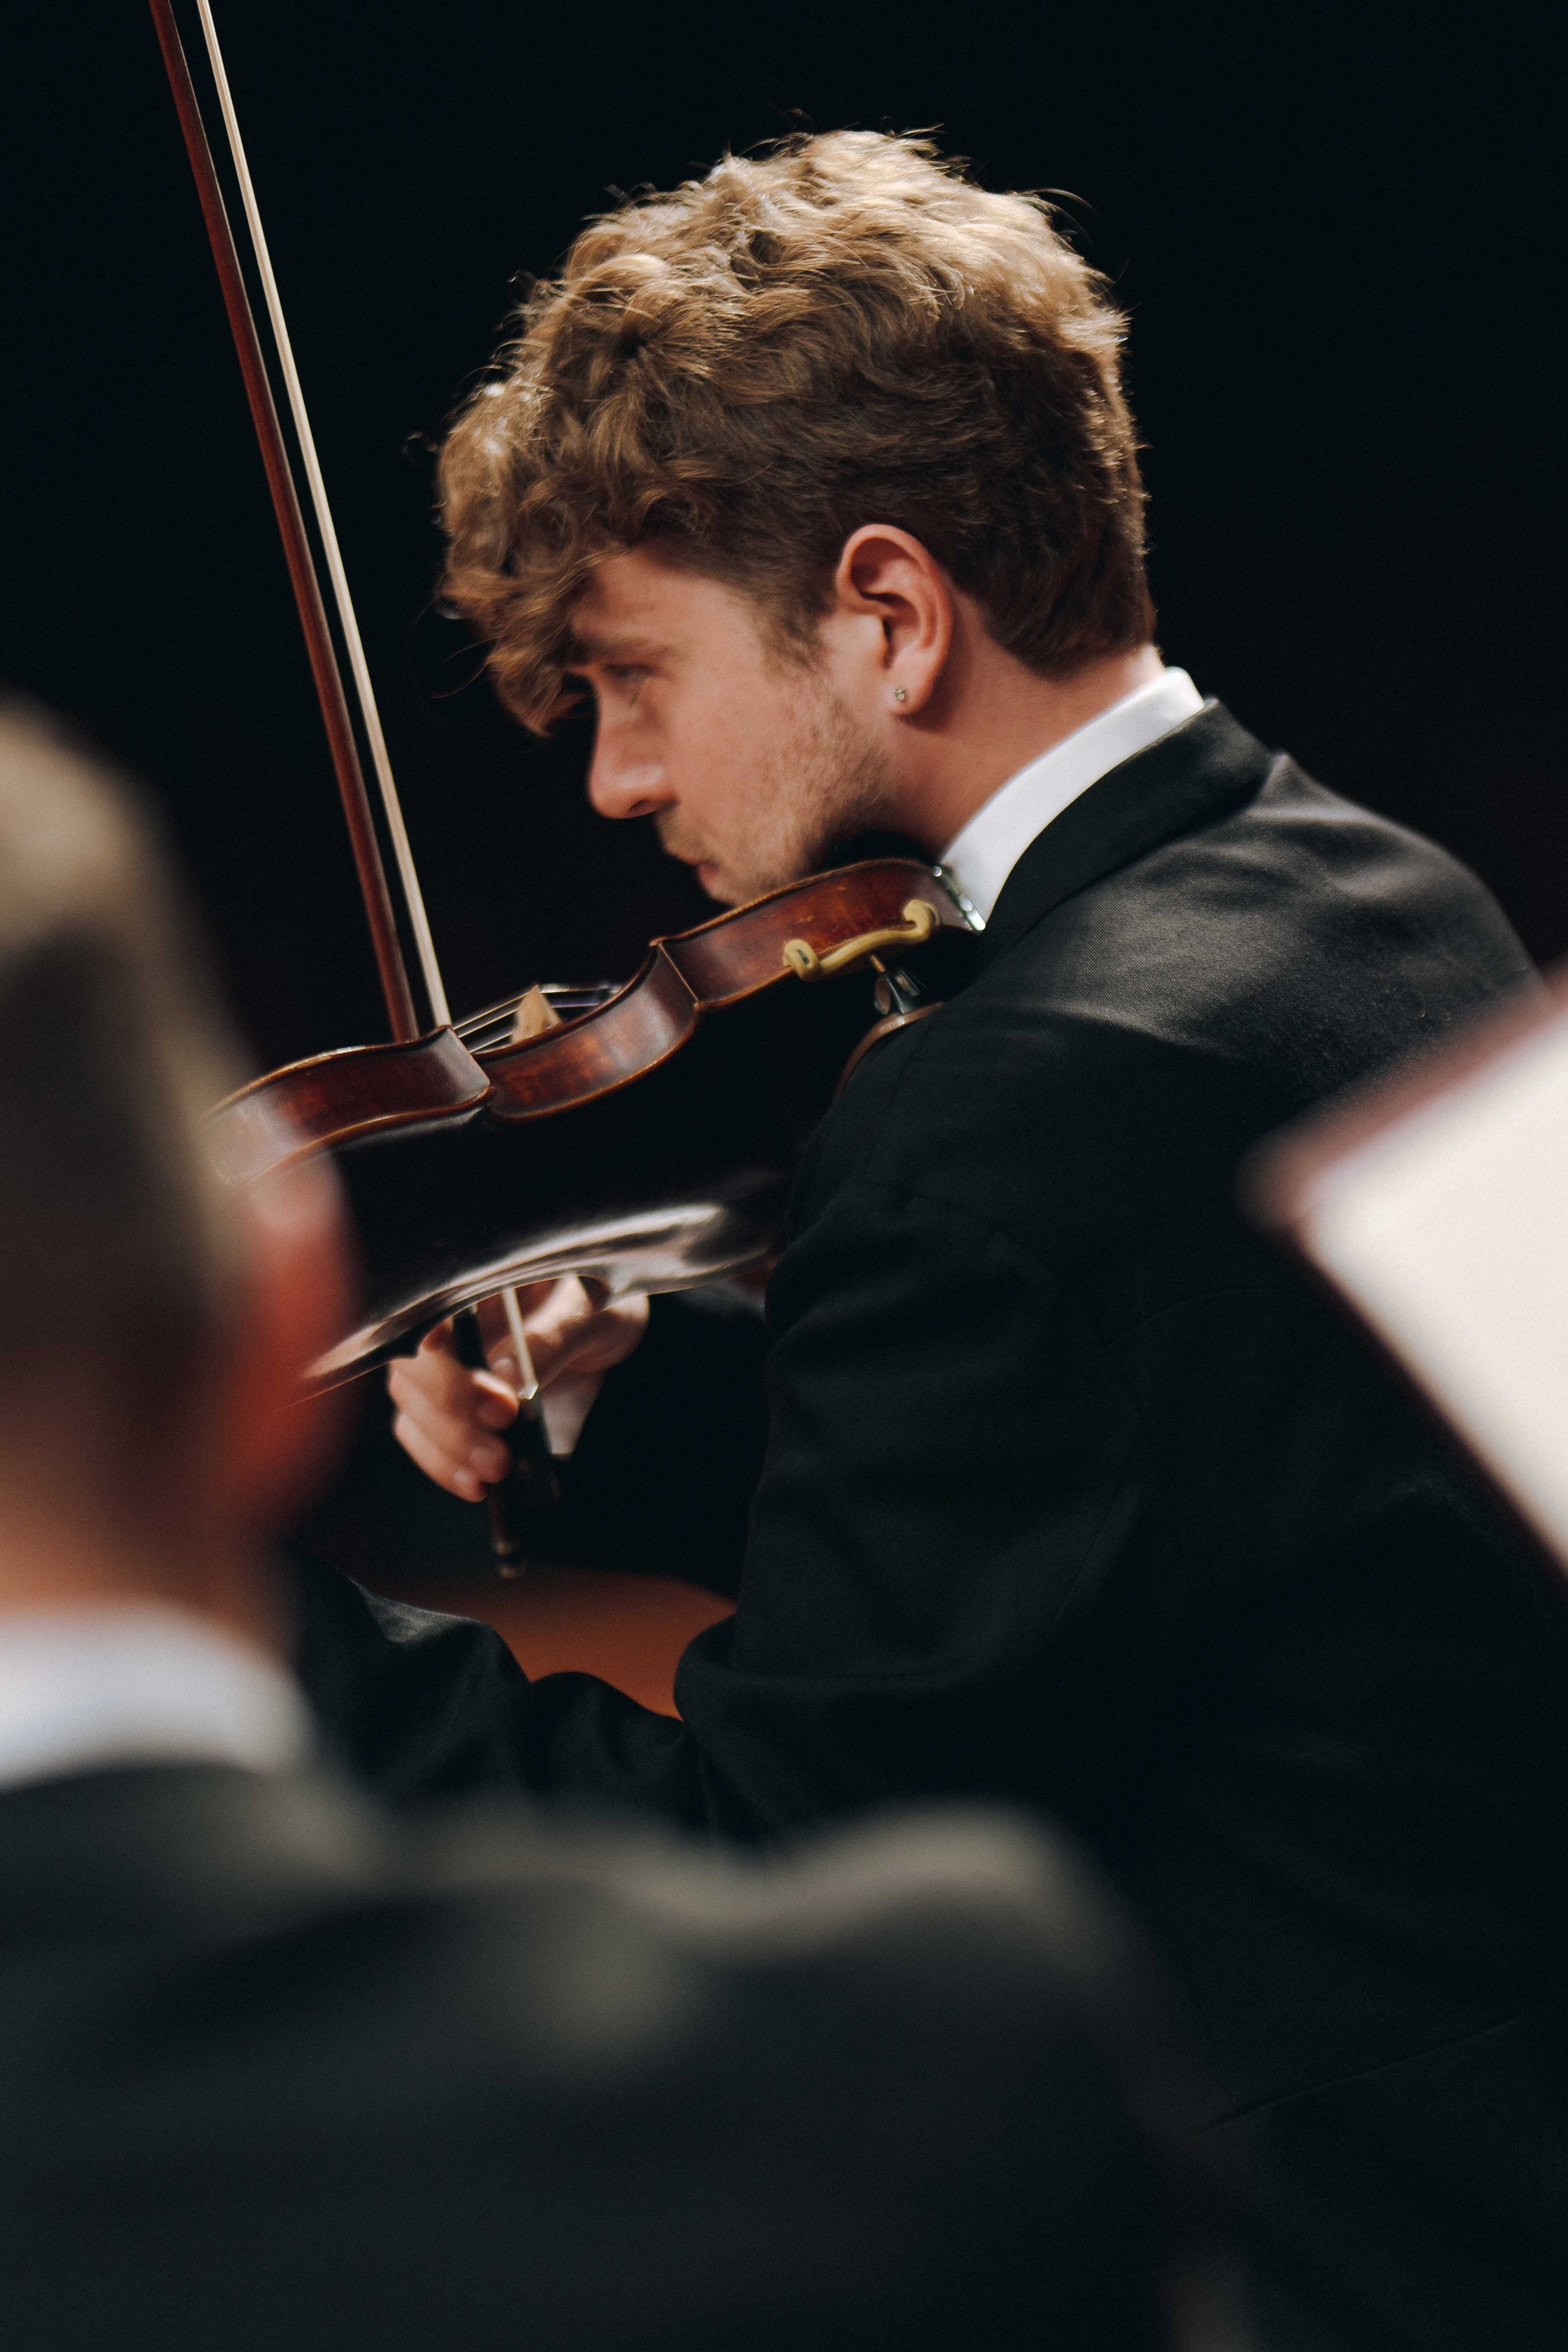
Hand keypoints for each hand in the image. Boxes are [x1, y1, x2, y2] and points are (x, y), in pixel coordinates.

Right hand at [386, 1278, 648, 1500]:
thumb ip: (554, 1335)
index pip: (431, 1301)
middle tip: (502, 1428)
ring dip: (448, 1444)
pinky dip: (444, 1464)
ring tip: (496, 1468)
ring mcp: (439, 1364)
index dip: (430, 1333)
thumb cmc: (598, 1307)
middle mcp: (443, 1319)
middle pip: (413, 1362)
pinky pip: (422, 1436)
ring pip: (412, 1405)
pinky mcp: (445, 1405)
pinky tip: (477, 1486)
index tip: (445, 1353)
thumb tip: (508, 1374)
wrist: (604, 1340)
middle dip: (451, 1401)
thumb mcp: (593, 1311)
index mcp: (475, 1277)